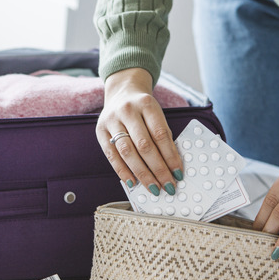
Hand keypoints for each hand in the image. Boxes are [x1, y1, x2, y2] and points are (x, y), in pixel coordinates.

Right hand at [96, 68, 182, 195]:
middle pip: (144, 145)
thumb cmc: (142, 108)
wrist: (121, 92)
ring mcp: (112, 120)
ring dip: (141, 173)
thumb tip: (171, 166)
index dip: (170, 156)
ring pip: (127, 152)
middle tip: (167, 186)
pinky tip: (132, 182)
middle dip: (158, 169)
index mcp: (146, 104)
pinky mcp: (100, 131)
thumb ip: (163, 135)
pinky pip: (112, 155)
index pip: (160, 134)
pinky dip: (122, 171)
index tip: (178, 173)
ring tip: (153, 187)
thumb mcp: (156, 114)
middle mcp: (127, 111)